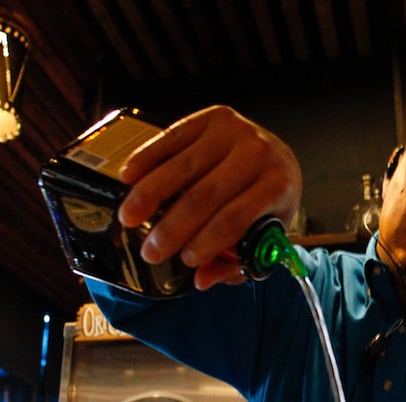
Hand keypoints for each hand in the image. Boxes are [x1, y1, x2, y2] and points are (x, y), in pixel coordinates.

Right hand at [117, 106, 301, 288]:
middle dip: (173, 228)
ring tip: (129, 219)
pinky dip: (147, 159)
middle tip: (150, 251)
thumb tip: (202, 280)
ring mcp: (234, 131)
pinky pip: (172, 139)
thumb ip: (234, 261)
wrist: (276, 158)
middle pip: (205, 196)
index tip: (185, 260)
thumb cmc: (265, 201)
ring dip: (150, 195)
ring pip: (183, 168)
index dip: (208, 241)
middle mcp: (258, 154)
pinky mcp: (212, 117)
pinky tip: (128, 179)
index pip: (236, 218)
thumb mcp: (263, 234)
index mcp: (277, 186)